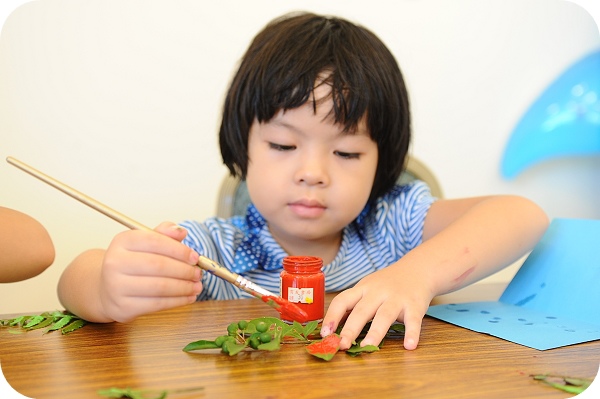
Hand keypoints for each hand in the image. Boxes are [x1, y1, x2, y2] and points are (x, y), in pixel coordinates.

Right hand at [98, 222, 201, 321]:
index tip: (195, 257)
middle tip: (198, 273)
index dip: (179, 250)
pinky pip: (157, 304)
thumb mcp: (144, 243)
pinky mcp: (123, 307)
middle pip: (159, 265)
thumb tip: (181, 231)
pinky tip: (188, 297)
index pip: (155, 241)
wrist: (106, 289)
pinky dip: (177, 301)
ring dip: (184, 287)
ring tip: (197, 286)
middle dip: (184, 270)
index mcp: (122, 241)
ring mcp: (116, 286)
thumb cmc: (132, 263)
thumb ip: (163, 234)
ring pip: (160, 287)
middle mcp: (115, 262)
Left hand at [320, 264, 434, 349]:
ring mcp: (397, 298)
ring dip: (375, 332)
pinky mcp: (415, 305)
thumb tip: (332, 328)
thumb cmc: (387, 283)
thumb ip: (353, 305)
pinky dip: (412, 333)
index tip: (324, 333)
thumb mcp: (367, 288)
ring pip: (384, 315)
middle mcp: (378, 292)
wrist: (418, 268)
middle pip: (362, 310)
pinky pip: (413, 321)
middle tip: (342, 345)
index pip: (343, 300)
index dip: (332, 316)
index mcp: (362, 289)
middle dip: (350, 328)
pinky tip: (409, 346)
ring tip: (367, 347)